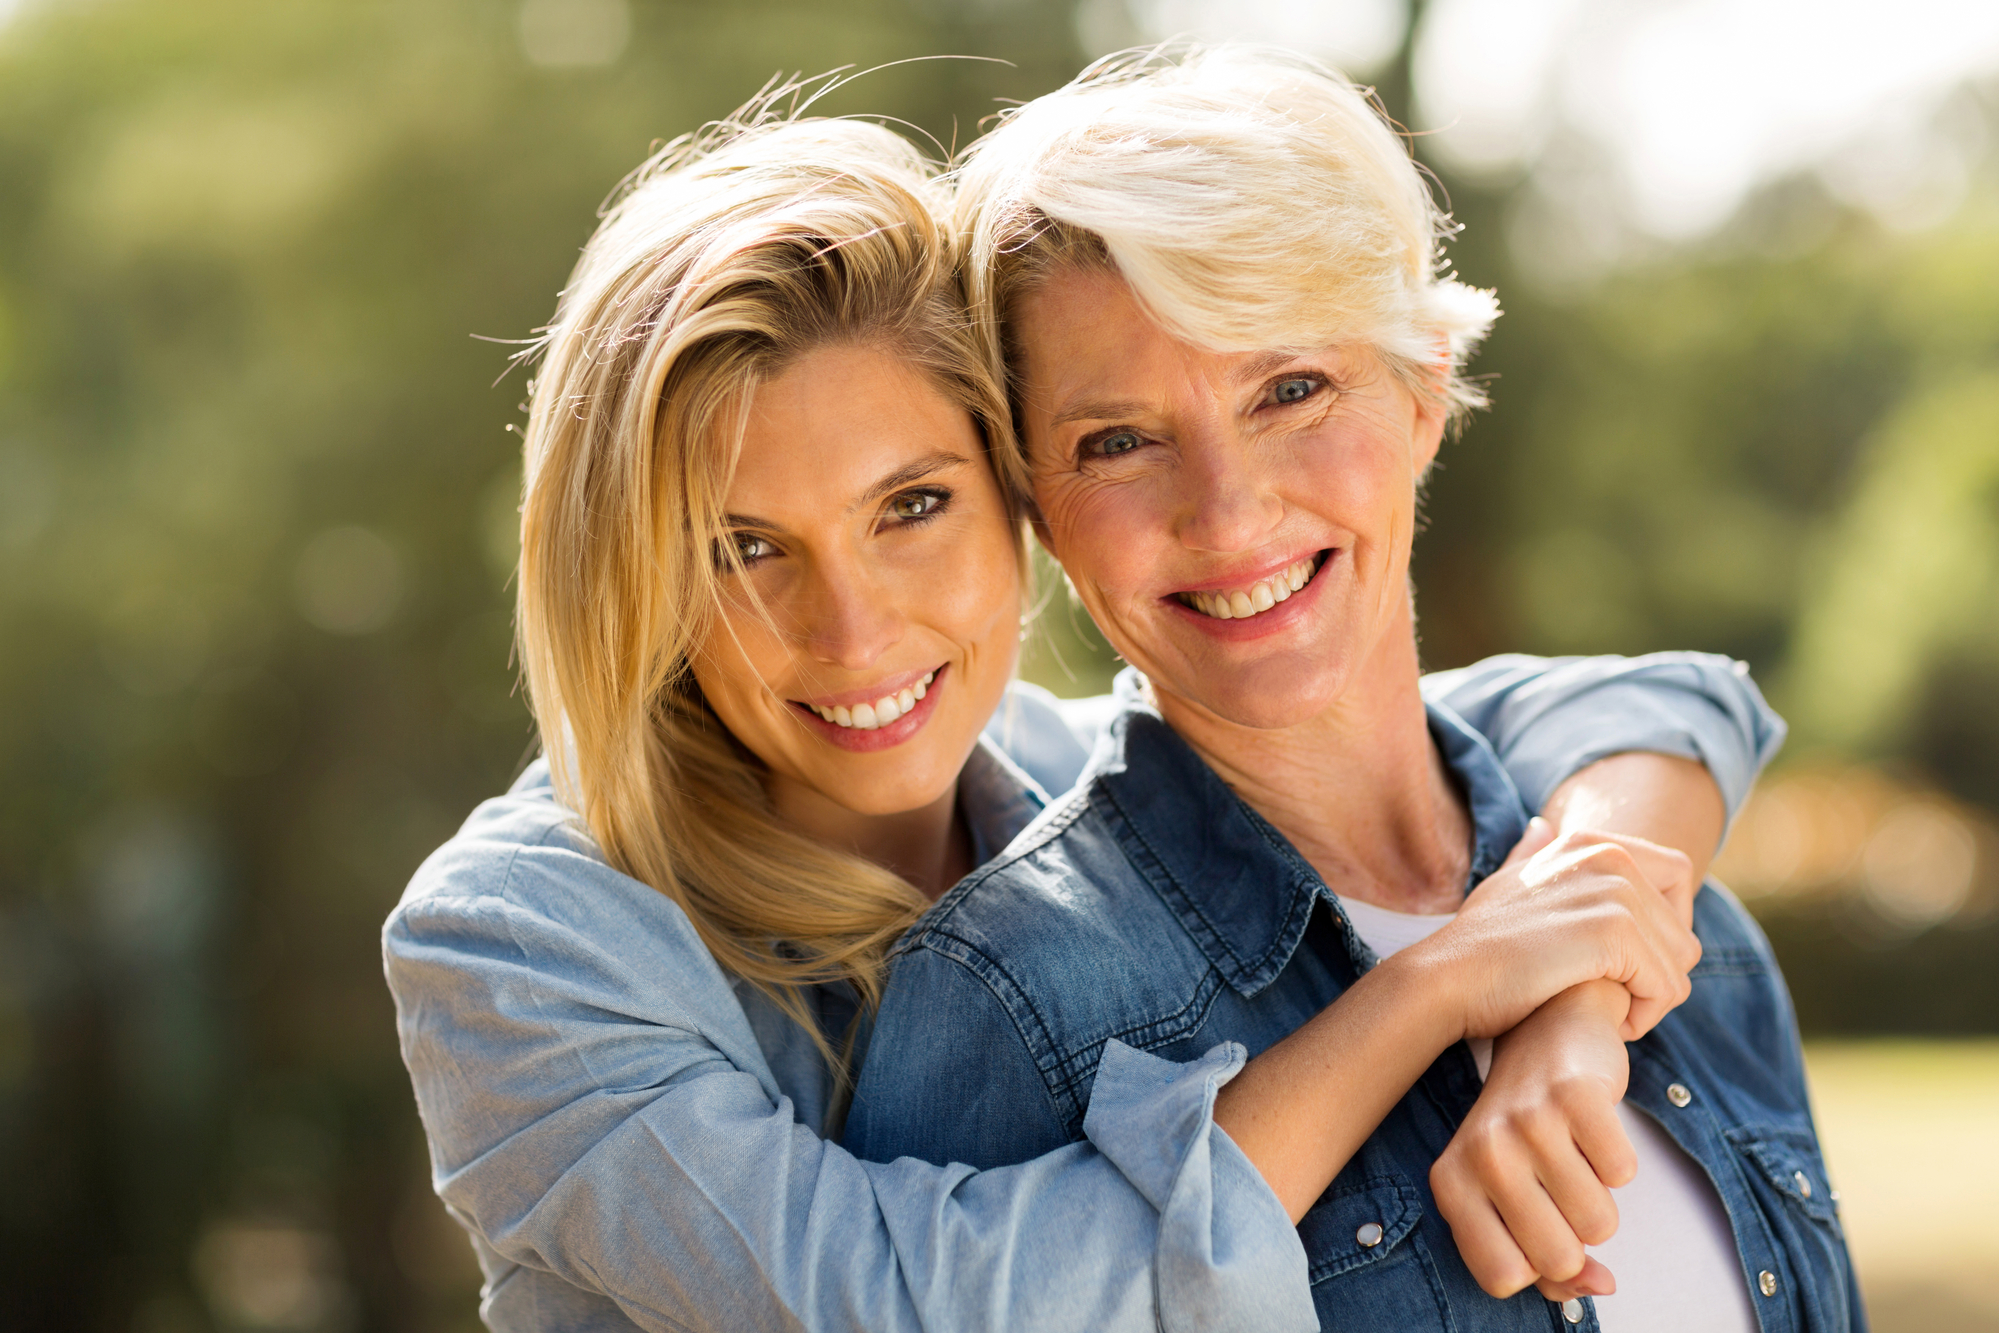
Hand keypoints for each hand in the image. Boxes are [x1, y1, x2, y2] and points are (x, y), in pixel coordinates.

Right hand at [1397, 818, 1700, 1044]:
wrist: (1447, 979)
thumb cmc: (1477, 944)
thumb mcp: (1506, 883)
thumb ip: (1534, 855)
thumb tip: (1542, 827)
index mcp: (1589, 842)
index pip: (1678, 876)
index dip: (1667, 926)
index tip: (1628, 961)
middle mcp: (1608, 855)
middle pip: (1684, 930)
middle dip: (1657, 974)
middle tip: (1614, 999)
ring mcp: (1612, 891)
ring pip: (1680, 964)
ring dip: (1650, 1000)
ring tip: (1603, 1010)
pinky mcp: (1612, 933)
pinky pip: (1666, 987)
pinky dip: (1643, 1016)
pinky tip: (1605, 1021)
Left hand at [1431, 981, 1635, 1299]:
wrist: (1544, 1031)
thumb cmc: (1527, 1130)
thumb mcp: (1514, 1197)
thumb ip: (1551, 1263)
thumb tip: (1599, 1286)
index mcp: (1451, 1185)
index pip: (1502, 1278)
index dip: (1535, 1265)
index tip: (1535, 1226)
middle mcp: (1480, 1153)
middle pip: (1557, 1258)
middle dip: (1576, 1238)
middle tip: (1559, 1189)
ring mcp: (1526, 1122)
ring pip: (1599, 1223)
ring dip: (1600, 1198)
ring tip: (1573, 1155)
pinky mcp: (1574, 1095)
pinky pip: (1623, 1174)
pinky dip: (1617, 1161)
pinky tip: (1590, 1129)